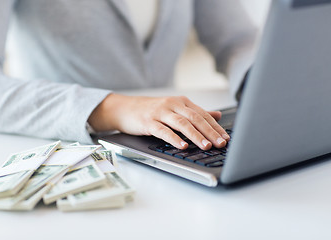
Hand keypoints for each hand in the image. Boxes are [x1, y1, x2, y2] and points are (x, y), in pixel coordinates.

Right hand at [88, 93, 229, 149]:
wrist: (126, 108)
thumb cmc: (152, 110)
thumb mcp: (175, 109)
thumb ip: (196, 113)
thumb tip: (217, 115)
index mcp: (181, 102)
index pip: (203, 115)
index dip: (215, 127)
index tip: (225, 138)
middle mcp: (173, 105)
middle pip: (195, 118)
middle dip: (209, 132)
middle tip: (220, 143)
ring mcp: (160, 112)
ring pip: (182, 124)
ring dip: (195, 136)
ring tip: (206, 146)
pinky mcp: (148, 122)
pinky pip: (163, 131)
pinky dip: (174, 138)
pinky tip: (182, 146)